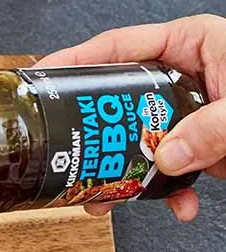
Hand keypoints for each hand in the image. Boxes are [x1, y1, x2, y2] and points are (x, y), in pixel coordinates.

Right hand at [36, 14, 225, 220]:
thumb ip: (212, 127)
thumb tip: (168, 155)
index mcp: (194, 44)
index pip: (121, 47)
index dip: (76, 62)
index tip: (42, 77)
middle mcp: (188, 76)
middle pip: (121, 101)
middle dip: (98, 135)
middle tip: (70, 152)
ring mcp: (194, 113)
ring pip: (141, 142)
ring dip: (129, 175)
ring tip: (111, 197)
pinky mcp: (205, 145)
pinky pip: (172, 169)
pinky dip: (172, 193)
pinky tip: (180, 207)